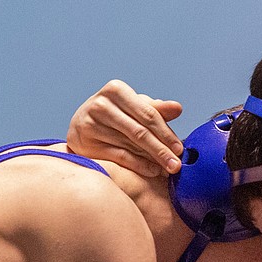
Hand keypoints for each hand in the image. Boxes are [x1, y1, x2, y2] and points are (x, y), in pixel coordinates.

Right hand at [67, 79, 183, 176]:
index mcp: (116, 90)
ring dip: (152, 159)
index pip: (148, 114)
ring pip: (130, 145)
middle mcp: (101, 104)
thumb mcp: (134, 108)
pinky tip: (153, 171)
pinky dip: (138, 165)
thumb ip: (156, 110)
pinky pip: (119, 156)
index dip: (166, 133)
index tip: (180, 149)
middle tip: (177, 165)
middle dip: (161, 150)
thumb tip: (178, 108)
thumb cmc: (115, 115)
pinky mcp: (85, 143)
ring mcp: (91, 124)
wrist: (81, 125)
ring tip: (168, 169)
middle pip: (139, 131)